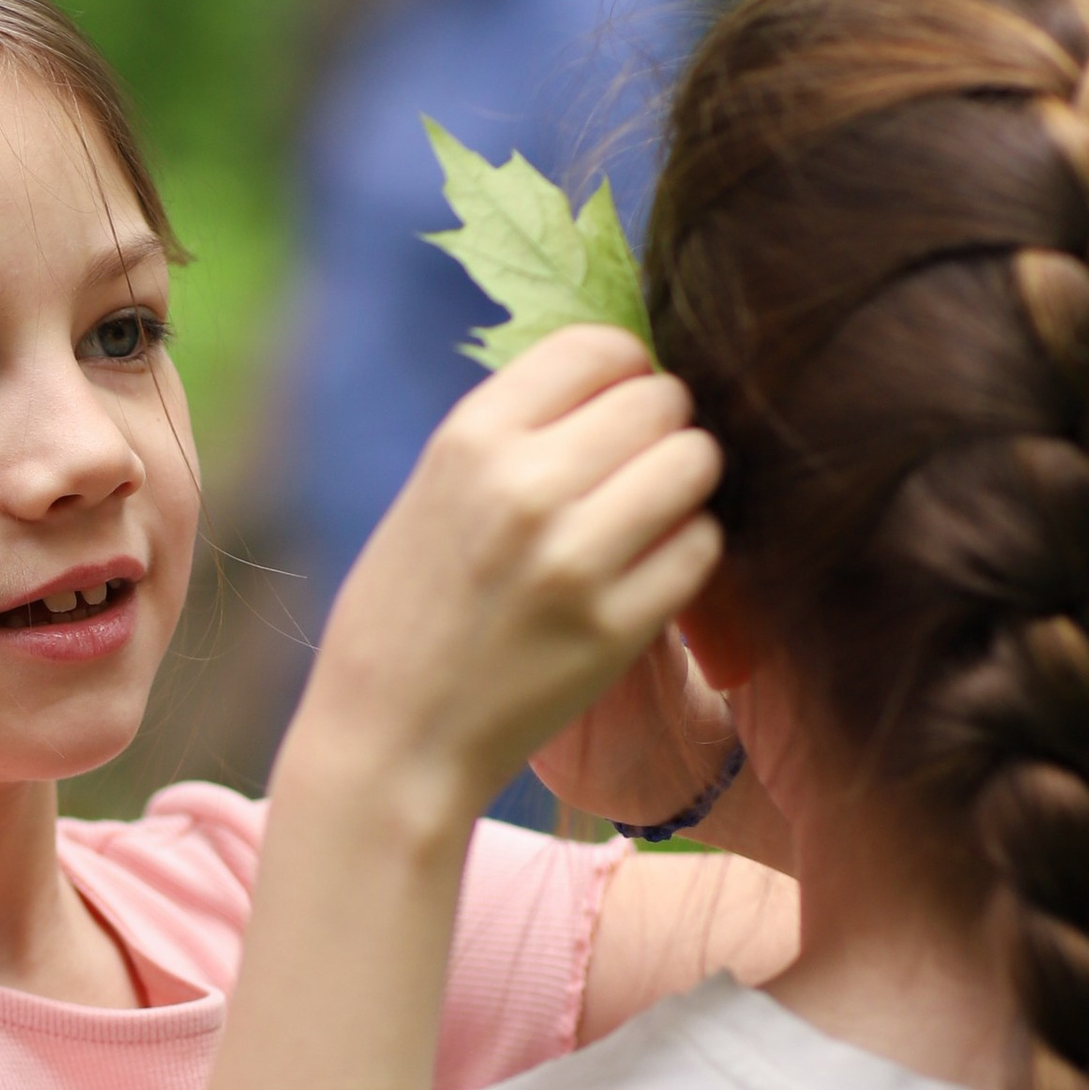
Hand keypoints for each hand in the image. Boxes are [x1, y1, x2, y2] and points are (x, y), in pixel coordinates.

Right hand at [289, 327, 721, 824]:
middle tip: (632, 476)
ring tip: (643, 523)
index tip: (613, 411)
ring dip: (683, 489)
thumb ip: (516, 432)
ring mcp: (574, 560)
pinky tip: (642, 577)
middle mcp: (524, 487)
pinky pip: (701, 549)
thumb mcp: (432, 493)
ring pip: (694, 465)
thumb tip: (625, 372)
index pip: (600, 347)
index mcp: (470, 440)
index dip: (622, 373)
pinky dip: (685, 557)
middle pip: (661, 401)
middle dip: (659, 431)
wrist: (387, 742)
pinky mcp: (614, 629)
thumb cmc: (406, 613)